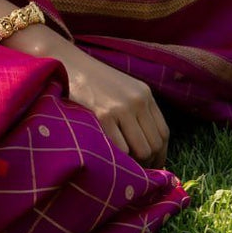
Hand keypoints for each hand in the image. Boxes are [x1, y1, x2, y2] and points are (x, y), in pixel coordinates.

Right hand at [7, 26, 168, 166]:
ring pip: (140, 150)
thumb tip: (149, 150)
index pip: (163, 133)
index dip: (160, 154)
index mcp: (144, 94)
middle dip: (146, 162)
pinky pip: (120, 149)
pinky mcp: (103, 115)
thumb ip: (137, 112)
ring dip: (132, 162)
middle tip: (133, 168)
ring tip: (120, 162)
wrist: (67, 64)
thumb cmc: (93, 82)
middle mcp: (137, 101)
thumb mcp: (123, 90)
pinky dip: (116, 157)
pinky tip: (107, 154)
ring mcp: (121, 108)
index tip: (152, 166)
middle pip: (154, 145)